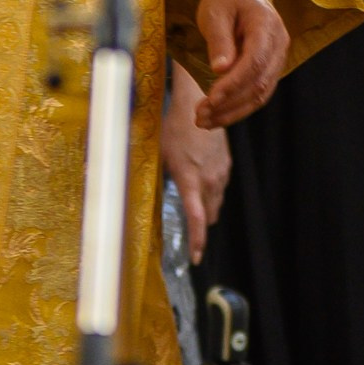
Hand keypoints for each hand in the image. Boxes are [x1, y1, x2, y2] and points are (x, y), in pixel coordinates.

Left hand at [162, 58, 231, 254]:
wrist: (198, 106)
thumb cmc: (173, 130)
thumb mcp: (159, 156)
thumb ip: (156, 179)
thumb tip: (136, 197)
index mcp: (190, 180)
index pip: (197, 218)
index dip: (197, 240)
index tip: (196, 257)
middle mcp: (209, 180)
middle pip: (210, 216)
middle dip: (201, 226)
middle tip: (190, 232)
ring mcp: (221, 173)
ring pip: (217, 203)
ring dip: (207, 209)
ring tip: (195, 206)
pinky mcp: (226, 165)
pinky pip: (221, 188)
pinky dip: (212, 193)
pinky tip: (201, 183)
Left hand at [195, 0, 290, 128]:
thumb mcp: (215, 12)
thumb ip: (219, 40)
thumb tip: (220, 70)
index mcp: (267, 25)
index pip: (254, 62)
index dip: (234, 84)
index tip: (210, 99)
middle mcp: (278, 44)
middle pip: (259, 83)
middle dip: (229, 104)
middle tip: (200, 116)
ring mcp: (277, 59)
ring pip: (260, 94)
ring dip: (232, 111)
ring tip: (203, 122)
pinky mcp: (268, 69)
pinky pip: (257, 93)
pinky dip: (237, 107)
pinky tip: (216, 116)